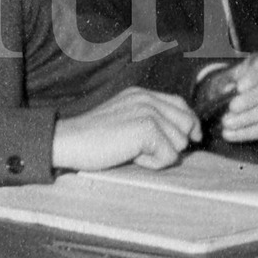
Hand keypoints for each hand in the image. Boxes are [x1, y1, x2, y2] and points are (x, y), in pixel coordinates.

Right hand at [52, 87, 198, 170]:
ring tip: (131, 151)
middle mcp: (148, 99)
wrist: (68, 140)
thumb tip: (181, 135)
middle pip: (188, 124)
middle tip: (144, 149)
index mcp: (141, 94)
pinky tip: (129, 156)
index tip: (189, 139)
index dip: (188, 124)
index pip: (181, 104)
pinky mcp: (148, 129)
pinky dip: (152, 164)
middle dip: (174, 142)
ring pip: (180, 144)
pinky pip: (169, 157)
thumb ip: (147, 117)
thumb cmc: (91, 137)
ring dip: (159, 155)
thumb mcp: (122, 117)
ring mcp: (149, 113)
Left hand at [214, 55, 257, 141]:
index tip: (238, 87)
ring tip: (225, 124)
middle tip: (231, 108)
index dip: (254, 76)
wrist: (227, 99)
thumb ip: (224, 83)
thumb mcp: (219, 80)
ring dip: (248, 119)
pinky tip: (230, 134)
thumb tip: (230, 89)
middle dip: (251, 100)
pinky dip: (248, 133)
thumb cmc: (225, 84)